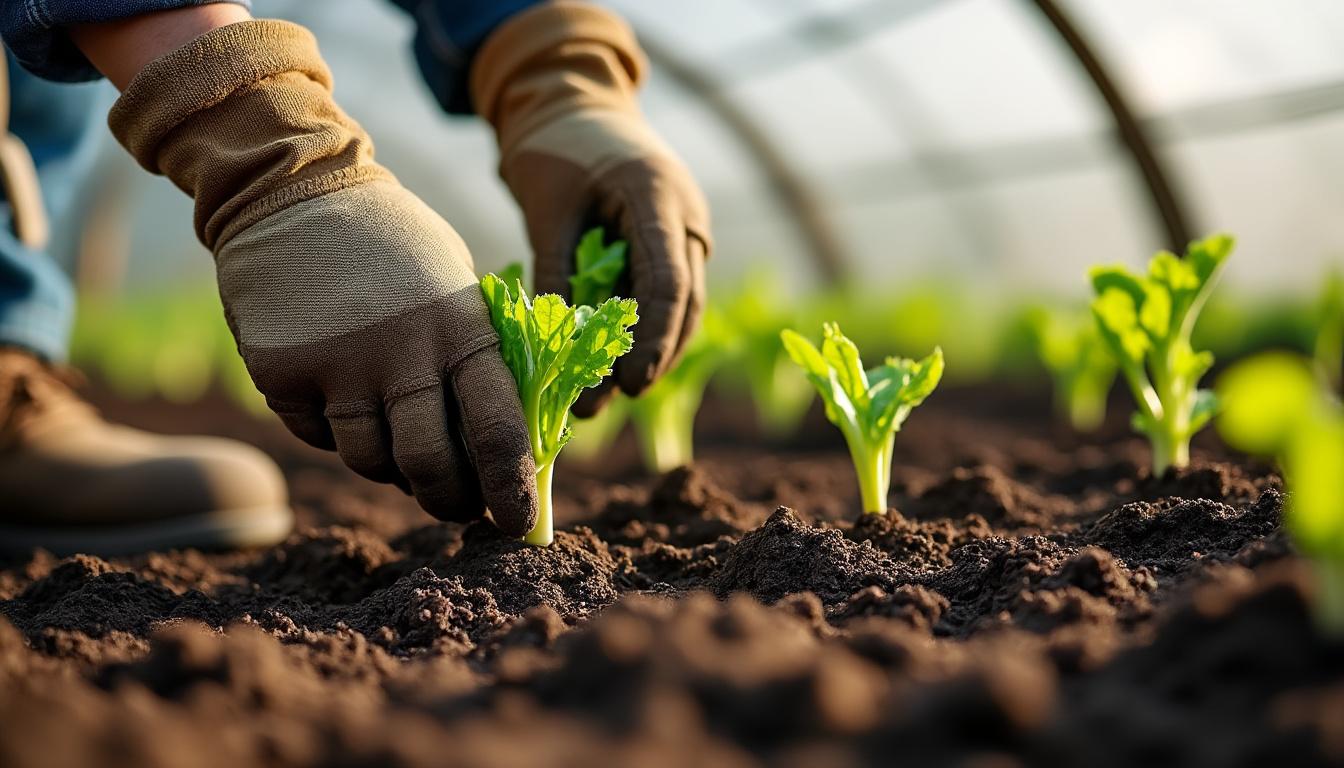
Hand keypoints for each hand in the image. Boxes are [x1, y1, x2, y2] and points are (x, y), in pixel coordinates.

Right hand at [105, 20, 536, 533]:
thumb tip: (506, 454)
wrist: (293, 193)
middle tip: (460, 508)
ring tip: (401, 442)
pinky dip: (338, 433)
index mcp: (462, 329)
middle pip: (431, 467)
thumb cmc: (395, 249)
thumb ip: (477, 360)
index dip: (511, 490)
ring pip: (371, 461)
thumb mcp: (455, 287)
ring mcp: (338, 367)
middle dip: (451, 501)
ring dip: (393, 469)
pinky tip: (344, 395)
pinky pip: (320, 437)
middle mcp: (402, 354)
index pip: (498, 431)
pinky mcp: (284, 374)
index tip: (518, 523)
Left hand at [473, 2, 710, 414]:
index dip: (653, 339)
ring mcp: (684, 229)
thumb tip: (557, 349)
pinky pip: (660, 293)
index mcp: (658, 196)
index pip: (669, 282)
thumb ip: (558, 275)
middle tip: (610, 402)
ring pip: (679, 306)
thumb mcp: (547, 211)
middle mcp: (684, 216)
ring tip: (602, 396)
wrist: (572, 102)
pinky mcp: (670, 242)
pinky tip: (607, 363)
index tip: (629, 383)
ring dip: (646, 350)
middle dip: (651, 357)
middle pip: (684, 303)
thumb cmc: (554, 146)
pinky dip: (637, 327)